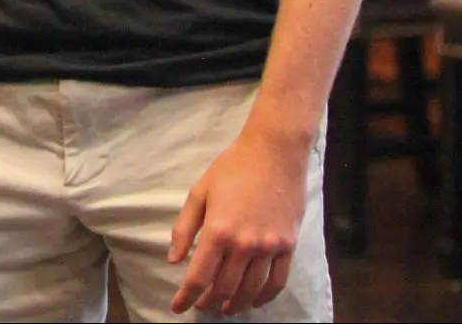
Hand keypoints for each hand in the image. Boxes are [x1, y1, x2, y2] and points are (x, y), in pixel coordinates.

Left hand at [168, 123, 309, 314]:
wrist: (274, 154)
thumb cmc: (232, 168)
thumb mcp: (199, 192)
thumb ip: (184, 228)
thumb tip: (173, 259)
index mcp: (218, 230)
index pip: (199, 276)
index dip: (187, 296)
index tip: (177, 307)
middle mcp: (244, 244)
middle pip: (224, 286)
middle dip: (209, 302)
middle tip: (201, 307)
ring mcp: (269, 247)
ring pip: (251, 289)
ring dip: (236, 303)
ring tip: (225, 309)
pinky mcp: (288, 246)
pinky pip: (277, 281)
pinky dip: (265, 296)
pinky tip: (254, 300)